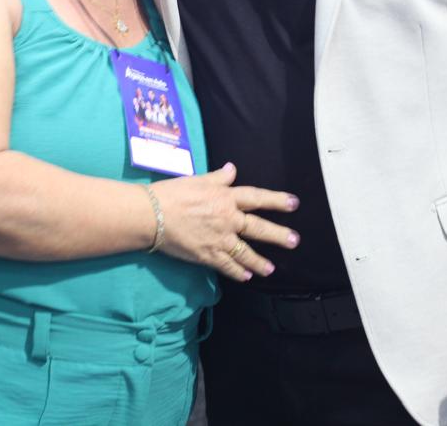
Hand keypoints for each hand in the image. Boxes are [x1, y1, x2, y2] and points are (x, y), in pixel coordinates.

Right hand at [151, 162, 298, 280]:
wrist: (152, 215)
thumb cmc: (172, 193)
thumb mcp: (198, 179)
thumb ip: (219, 177)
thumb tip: (232, 169)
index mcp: (226, 197)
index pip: (257, 198)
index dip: (277, 200)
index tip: (294, 204)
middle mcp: (227, 218)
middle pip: (258, 228)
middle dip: (278, 235)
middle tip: (294, 241)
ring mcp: (219, 239)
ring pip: (245, 252)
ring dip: (259, 262)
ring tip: (271, 269)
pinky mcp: (207, 255)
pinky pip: (226, 266)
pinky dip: (237, 272)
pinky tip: (245, 277)